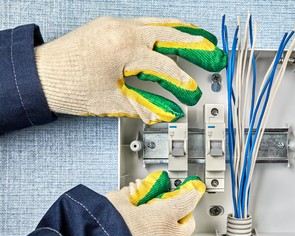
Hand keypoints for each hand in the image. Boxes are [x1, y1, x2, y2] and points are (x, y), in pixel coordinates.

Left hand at [35, 16, 226, 123]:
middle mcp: (121, 30)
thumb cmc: (67, 86)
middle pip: (169, 35)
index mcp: (122, 48)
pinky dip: (163, 28)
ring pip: (159, 23)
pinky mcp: (110, 27)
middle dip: (196, 45)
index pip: (163, 64)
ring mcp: (115, 25)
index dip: (181, 80)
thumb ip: (145, 106)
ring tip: (202, 37)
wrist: (39, 75)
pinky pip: (145, 23)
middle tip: (215, 52)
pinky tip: (173, 31)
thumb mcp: (111, 102)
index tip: (193, 91)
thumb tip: (166, 113)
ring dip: (183, 31)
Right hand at [105, 171, 204, 235]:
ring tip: (151, 227)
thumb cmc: (103, 226)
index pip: (188, 201)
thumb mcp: (117, 201)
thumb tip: (132, 191)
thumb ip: (130, 195)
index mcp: (163, 217)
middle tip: (171, 209)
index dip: (189, 193)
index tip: (190, 191)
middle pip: (188, 224)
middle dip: (182, 216)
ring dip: (169, 233)